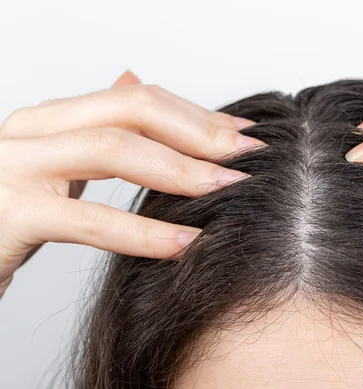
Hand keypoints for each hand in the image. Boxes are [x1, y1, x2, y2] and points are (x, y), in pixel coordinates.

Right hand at [0, 70, 263, 298]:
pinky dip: (142, 232)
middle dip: (197, 132)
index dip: (195, 115)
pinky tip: (185, 242)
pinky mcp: (6, 215)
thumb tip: (132, 80)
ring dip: (180, 168)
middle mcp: (30, 131)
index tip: (241, 135)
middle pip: (129, 110)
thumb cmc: (8, 216)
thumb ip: (93, 128)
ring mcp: (13, 168)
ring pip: (110, 148)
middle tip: (247, 154)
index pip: (136, 101)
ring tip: (227, 187)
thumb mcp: (54, 166)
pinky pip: (87, 219)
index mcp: (49, 120)